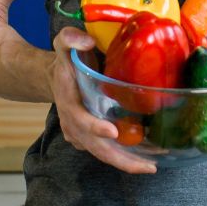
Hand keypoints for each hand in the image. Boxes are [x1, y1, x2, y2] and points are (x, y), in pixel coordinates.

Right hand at [49, 26, 156, 174]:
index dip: (93, 127)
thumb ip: (71, 39)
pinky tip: (145, 160)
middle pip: (95, 147)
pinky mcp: (88, 138)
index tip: (112, 131)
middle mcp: (73, 123)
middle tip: (147, 165)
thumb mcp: (63, 43)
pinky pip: (105, 151)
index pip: (79, 119)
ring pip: (102, 153)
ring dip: (126, 162)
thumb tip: (88, 41)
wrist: (55, 78)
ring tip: (151, 166)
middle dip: (120, 159)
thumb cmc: (65, 61)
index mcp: (68, 101)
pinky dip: (123, 158)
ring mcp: (80, 134)